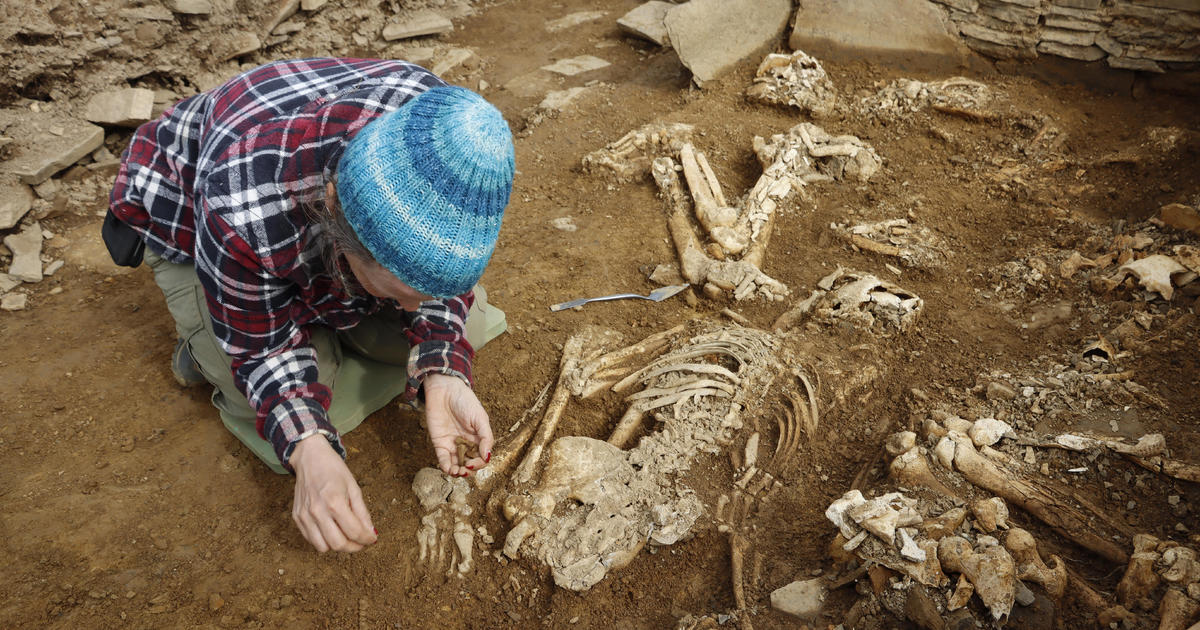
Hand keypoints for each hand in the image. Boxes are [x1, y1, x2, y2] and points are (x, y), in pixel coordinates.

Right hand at [289, 435, 377, 552]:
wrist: (310, 458)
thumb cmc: (333, 470)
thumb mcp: (354, 487)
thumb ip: (362, 512)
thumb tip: (370, 532)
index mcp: (334, 501)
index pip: (354, 532)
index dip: (367, 539)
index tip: (372, 539)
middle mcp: (317, 511)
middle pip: (338, 544)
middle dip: (354, 547)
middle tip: (361, 541)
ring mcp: (304, 516)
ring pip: (323, 547)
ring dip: (337, 545)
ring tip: (346, 536)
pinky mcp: (297, 517)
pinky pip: (311, 540)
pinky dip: (323, 540)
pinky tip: (332, 530)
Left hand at [423, 373, 493, 476]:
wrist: (444, 389)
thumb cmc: (465, 401)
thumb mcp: (480, 418)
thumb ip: (485, 437)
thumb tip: (487, 456)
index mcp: (478, 438)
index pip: (481, 457)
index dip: (479, 463)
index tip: (474, 462)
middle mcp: (466, 443)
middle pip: (469, 463)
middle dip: (468, 470)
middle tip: (466, 469)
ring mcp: (452, 444)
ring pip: (456, 464)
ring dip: (457, 472)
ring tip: (457, 472)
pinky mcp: (439, 443)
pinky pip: (443, 458)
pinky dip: (446, 466)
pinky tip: (449, 468)